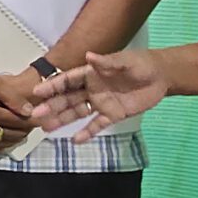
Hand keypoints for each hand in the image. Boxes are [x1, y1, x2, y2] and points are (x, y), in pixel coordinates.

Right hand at [29, 50, 169, 141]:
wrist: (161, 77)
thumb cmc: (142, 64)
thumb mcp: (126, 61)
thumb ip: (107, 62)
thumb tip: (89, 56)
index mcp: (91, 73)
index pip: (67, 80)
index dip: (52, 86)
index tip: (37, 92)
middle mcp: (91, 89)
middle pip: (67, 99)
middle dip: (51, 106)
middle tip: (35, 115)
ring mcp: (100, 103)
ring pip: (77, 112)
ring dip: (62, 120)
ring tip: (46, 128)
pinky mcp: (112, 115)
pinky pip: (96, 125)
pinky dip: (86, 132)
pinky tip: (75, 140)